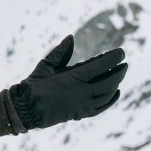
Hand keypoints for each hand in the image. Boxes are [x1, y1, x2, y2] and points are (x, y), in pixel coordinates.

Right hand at [8, 35, 126, 130]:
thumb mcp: (45, 65)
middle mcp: (82, 92)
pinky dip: (112, 99)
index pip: (101, 66)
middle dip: (120, 71)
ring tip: (119, 74)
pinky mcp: (81, 113)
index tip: (121, 52)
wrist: (26, 109)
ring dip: (117, 83)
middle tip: (124, 63)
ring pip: (108, 94)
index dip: (114, 58)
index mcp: (74, 78)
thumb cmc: (34, 85)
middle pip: (109, 81)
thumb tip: (71, 37)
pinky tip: (115, 92)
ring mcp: (83, 104)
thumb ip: (60, 52)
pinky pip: (102, 107)